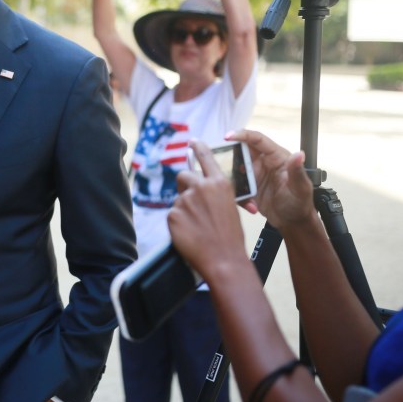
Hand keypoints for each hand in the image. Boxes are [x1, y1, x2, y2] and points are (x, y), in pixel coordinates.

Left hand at [167, 141, 248, 281]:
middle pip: (184, 176)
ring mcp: (186, 200)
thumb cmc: (230, 237)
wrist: (224, 259)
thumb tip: (199, 190)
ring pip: (178, 199)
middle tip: (191, 203)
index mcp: (219, 184)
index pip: (205, 158)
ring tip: (197, 227)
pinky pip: (172, 215)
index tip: (192, 141)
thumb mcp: (228, 207)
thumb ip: (213, 194)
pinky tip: (190, 234)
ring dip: (184, 210)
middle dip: (184, 186)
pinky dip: (178, 224)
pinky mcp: (173, 214)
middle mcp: (201, 187)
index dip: (198, 148)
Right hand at [227, 130, 314, 229]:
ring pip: (235, 169)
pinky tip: (250, 206)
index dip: (243, 135)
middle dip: (229, 155)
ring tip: (237, 191)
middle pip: (241, 151)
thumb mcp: (300, 188)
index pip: (258, 140)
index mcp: (276, 157)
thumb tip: (299, 154)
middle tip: (220, 163)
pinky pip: (236, 186)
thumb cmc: (300, 203)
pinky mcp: (248, 188)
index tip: (228, 137)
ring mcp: (254, 175)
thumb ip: (297, 171)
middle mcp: (263, 163)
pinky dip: (239, 196)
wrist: (293, 222)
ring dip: (232, 179)